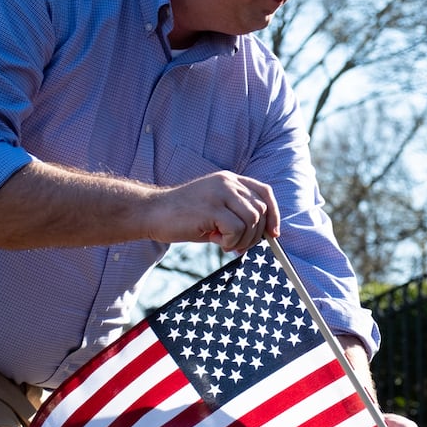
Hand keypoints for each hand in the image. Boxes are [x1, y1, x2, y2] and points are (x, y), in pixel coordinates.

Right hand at [152, 171, 279, 252]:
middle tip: (237, 246)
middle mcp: (227, 182)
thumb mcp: (216, 210)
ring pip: (251, 221)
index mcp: (230, 180)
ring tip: (224, 243)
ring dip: (242, 240)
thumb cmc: (184, 217)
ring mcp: (220, 193)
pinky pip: (237, 229)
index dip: (274, 214)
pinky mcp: (211, 208)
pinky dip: (231, 242)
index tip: (273, 234)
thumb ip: (238, 216)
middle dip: (255, 235)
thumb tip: (263, 235)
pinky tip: (215, 241)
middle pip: (261, 210)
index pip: (265, 192)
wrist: (152, 213)